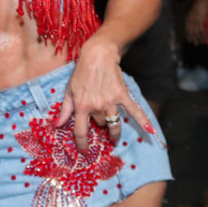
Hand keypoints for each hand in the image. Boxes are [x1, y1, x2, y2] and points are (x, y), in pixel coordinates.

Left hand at [60, 40, 154, 154]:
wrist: (98, 55)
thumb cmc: (81, 72)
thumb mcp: (69, 91)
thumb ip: (64, 110)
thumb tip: (57, 126)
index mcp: (81, 106)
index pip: (80, 131)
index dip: (82, 143)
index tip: (84, 151)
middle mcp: (96, 107)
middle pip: (99, 125)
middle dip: (98, 125)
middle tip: (98, 123)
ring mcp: (110, 102)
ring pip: (113, 124)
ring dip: (114, 132)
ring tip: (114, 139)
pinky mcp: (122, 95)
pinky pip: (134, 111)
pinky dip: (143, 121)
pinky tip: (150, 132)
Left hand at [183, 0, 207, 45]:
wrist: (202, 1)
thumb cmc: (198, 5)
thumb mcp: (193, 13)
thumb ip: (193, 18)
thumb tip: (195, 24)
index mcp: (187, 19)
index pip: (187, 30)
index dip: (188, 36)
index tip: (189, 40)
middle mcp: (190, 21)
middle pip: (192, 33)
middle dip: (194, 39)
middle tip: (196, 44)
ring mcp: (195, 22)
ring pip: (197, 33)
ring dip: (200, 38)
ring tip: (202, 42)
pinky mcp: (201, 21)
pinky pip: (203, 30)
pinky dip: (205, 35)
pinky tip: (207, 38)